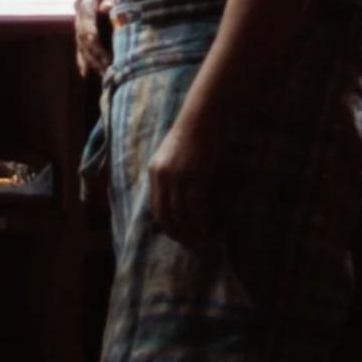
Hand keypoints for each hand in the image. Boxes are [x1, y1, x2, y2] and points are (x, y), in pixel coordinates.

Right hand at [74, 0, 121, 76]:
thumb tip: (106, 9)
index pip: (86, 14)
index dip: (89, 28)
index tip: (94, 42)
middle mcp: (81, 8)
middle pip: (82, 32)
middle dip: (93, 50)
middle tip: (107, 66)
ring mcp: (83, 20)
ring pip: (82, 42)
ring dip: (92, 59)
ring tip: (104, 74)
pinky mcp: (88, 29)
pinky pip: (84, 46)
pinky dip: (85, 59)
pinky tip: (85, 72)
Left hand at [148, 118, 222, 250]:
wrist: (203, 117)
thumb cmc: (192, 133)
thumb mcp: (172, 156)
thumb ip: (170, 175)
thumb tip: (178, 199)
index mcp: (154, 171)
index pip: (154, 206)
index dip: (165, 224)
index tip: (176, 234)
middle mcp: (161, 176)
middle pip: (164, 215)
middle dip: (176, 233)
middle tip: (188, 244)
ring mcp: (178, 178)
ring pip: (180, 215)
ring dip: (189, 231)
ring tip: (200, 241)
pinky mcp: (195, 177)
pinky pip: (195, 208)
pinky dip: (200, 223)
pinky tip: (208, 230)